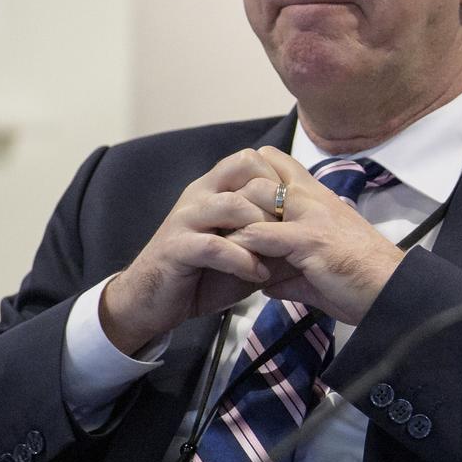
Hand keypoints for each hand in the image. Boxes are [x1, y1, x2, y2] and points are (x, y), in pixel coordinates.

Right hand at [99, 149, 281, 354]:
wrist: (151, 302)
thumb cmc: (201, 276)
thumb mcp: (243, 254)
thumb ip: (271, 240)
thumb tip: (310, 236)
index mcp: (214, 189)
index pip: (251, 159)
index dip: (280, 178)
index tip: (299, 210)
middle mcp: (199, 195)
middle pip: (244, 169)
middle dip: (276, 199)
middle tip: (293, 230)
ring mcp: (185, 219)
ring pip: (232, 204)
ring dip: (262, 228)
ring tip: (277, 252)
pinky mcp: (176, 247)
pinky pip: (215, 245)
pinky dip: (243, 259)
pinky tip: (258, 274)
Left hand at [230, 145, 405, 324]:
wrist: (391, 291)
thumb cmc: (361, 280)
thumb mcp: (319, 269)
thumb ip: (290, 270)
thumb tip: (265, 282)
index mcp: (317, 196)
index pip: (274, 161)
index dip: (249, 177)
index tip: (233, 206)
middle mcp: (312, 197)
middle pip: (256, 172)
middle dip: (232, 197)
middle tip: (218, 225)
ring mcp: (310, 216)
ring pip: (253, 197)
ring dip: (233, 219)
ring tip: (220, 243)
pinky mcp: (308, 240)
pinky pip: (260, 235)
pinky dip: (241, 248)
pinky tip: (233, 264)